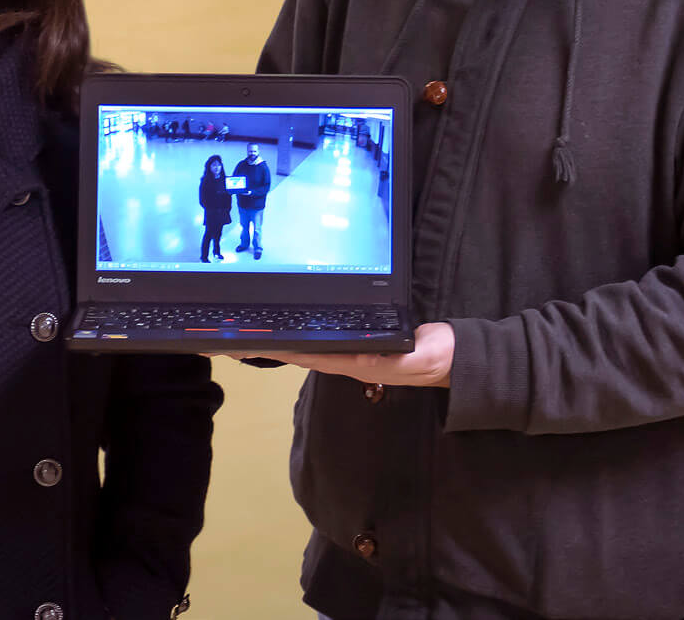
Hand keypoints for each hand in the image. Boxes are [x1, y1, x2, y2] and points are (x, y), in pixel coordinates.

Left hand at [225, 322, 455, 386]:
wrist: (451, 357)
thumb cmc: (431, 358)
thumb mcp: (412, 357)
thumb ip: (390, 357)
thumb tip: (361, 357)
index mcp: (354, 362)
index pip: (307, 355)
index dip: (277, 349)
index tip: (248, 344)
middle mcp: (346, 356)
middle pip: (299, 349)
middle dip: (268, 344)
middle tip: (232, 337)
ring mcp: (352, 347)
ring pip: (307, 341)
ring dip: (281, 336)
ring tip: (251, 329)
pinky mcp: (361, 335)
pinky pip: (324, 332)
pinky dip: (304, 327)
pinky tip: (292, 322)